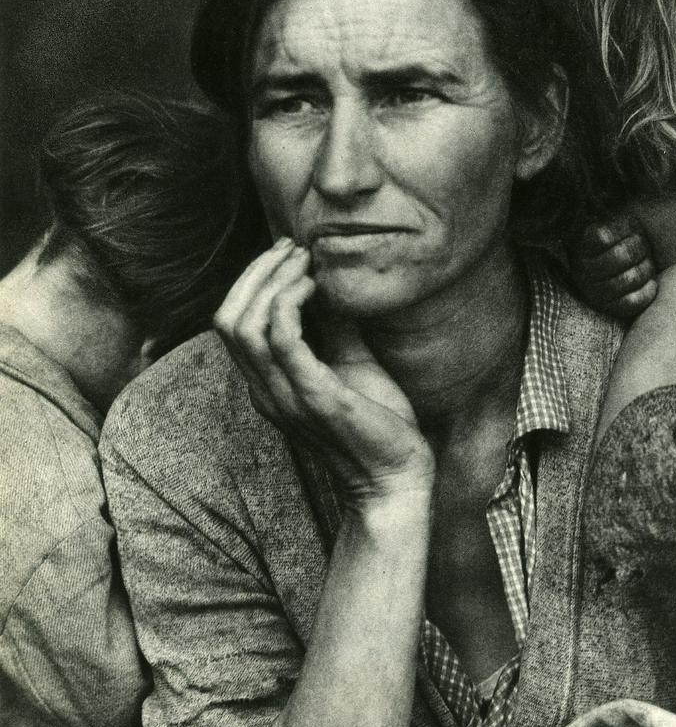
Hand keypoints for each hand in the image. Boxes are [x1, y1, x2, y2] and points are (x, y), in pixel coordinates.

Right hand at [214, 239, 433, 500]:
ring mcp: (284, 396)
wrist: (397, 477)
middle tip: (293, 248)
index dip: (250, 281)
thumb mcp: (351, 364)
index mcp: (267, 385)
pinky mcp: (313, 397)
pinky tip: (316, 287)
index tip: (287, 253)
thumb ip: (334, 327)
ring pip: (244, 325)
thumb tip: (332, 281)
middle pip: (227, 319)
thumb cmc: (377, 424)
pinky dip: (291, 302)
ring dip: (272, 281)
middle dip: (255, 272)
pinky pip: (281, 340)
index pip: (230, 324)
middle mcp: (265, 392)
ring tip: (305, 261)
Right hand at [569, 215, 657, 320]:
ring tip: (646, 263)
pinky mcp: (608, 308)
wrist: (607, 268)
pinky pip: (634, 301)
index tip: (630, 229)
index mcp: (580, 245)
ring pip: (631, 278)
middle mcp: (581, 269)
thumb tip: (625, 211)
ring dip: (647, 268)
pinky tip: (650, 282)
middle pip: (623, 255)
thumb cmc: (615, 241)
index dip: (626, 230)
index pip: (605, 236)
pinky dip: (648, 290)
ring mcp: (593, 291)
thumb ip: (614, 217)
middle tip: (643, 246)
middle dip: (641, 248)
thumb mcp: (610, 222)